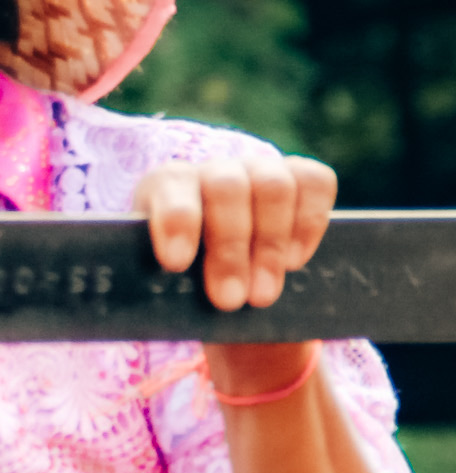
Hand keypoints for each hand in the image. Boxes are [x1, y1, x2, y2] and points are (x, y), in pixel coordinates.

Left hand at [136, 153, 336, 313]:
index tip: (176, 263)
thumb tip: (157, 304)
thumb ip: (166, 282)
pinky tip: (294, 262)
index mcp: (167, 184)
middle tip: (228, 300)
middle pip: (228, 189)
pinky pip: (316, 182)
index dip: (176, 221)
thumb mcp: (166, 276)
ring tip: (262, 295)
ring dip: (270, 246)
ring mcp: (259, 168)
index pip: (171, 187)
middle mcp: (214, 169)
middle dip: (230, 250)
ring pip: (273, 187)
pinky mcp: (300, 175)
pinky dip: (309, 224)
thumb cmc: (185, 275)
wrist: (223, 265)